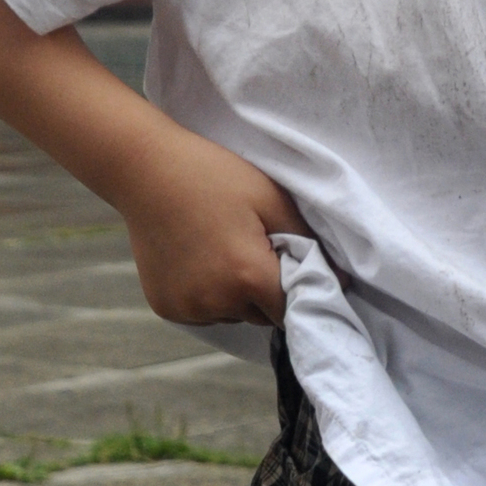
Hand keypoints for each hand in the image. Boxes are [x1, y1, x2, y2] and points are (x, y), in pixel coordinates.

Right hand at [122, 128, 300, 329]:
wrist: (144, 170)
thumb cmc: (212, 176)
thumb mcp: (270, 199)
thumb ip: (308, 242)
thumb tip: (340, 278)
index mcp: (247, 277)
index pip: (293, 309)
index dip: (301, 290)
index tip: (296, 267)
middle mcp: (216, 302)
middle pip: (263, 316)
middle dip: (268, 292)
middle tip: (256, 249)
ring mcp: (187, 308)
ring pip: (233, 316)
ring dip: (238, 297)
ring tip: (224, 251)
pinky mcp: (166, 307)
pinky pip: (204, 313)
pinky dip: (209, 297)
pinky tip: (200, 261)